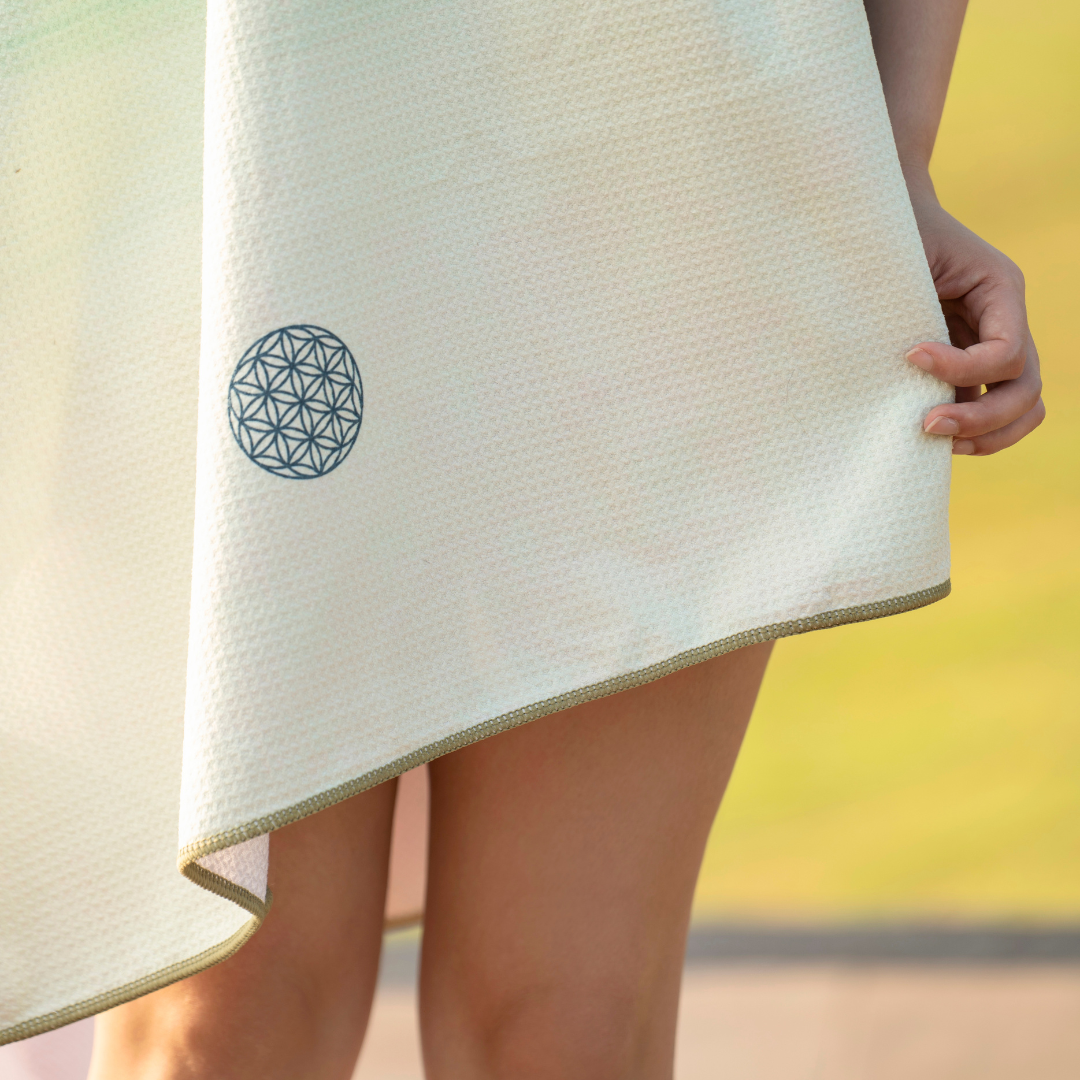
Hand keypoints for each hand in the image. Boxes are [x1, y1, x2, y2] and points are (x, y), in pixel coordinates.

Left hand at [904, 192, 1044, 454]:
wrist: (886, 221)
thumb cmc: (892, 235)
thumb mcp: (904, 261)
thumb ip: (909, 308)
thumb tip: (901, 366)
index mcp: (1000, 289)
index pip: (1005, 351)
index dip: (961, 368)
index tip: (909, 357)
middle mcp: (1006, 320)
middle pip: (1026, 390)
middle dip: (982, 418)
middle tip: (927, 425)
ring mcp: (992, 344)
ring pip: (1020, 407)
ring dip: (985, 434)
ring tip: (935, 440)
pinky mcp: (969, 363)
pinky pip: (986, 405)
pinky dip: (967, 428)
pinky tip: (925, 436)